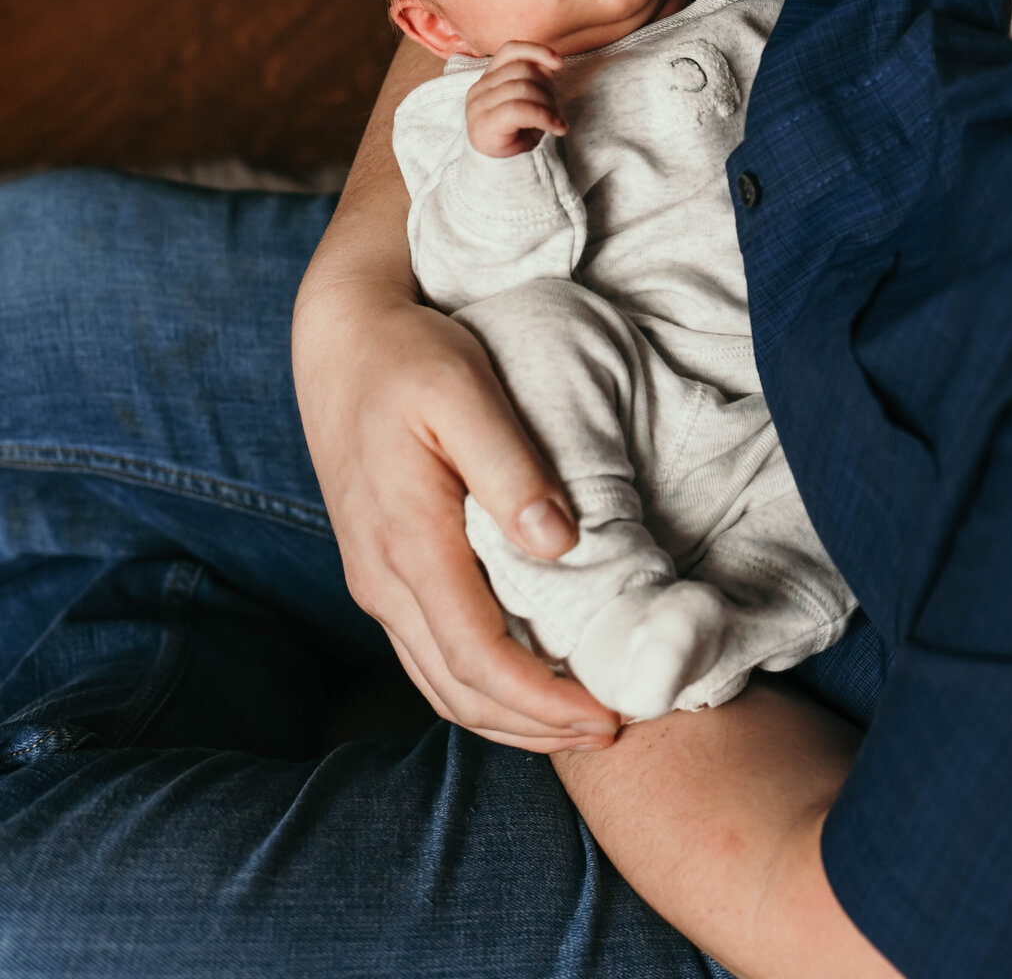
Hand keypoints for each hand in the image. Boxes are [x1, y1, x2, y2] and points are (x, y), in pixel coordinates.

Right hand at [293, 274, 619, 751]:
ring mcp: (374, 579)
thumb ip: (509, 468)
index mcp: (407, 541)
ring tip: (578, 720)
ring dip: (507, 717)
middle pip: (457, 689)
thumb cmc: (408, 357)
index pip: (476, 656)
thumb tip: (558, 543)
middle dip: (535, 725)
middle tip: (613, 728)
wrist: (340, 341)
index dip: (542, 700)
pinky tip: (525, 679)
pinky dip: (479, 686)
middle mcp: (381, 577)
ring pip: (437, 683)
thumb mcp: (463, 390)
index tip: (606, 713)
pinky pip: (427, 655)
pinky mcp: (379, 571)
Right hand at [466, 41, 565, 157]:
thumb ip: (534, 80)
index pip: (510, 51)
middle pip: (522, 70)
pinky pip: (519, 109)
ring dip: (548, 105)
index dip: (536, 51)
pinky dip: (544, 117)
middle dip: (547, 88)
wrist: (504, 172)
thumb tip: (550, 64)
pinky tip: (556, 128)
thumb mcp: (530, 102)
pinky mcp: (483, 124)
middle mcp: (479, 89)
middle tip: (554, 110)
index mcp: (489, 79)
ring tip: (554, 122)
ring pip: (523, 88)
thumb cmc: (518, 136)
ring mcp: (478, 106)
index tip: (559, 64)